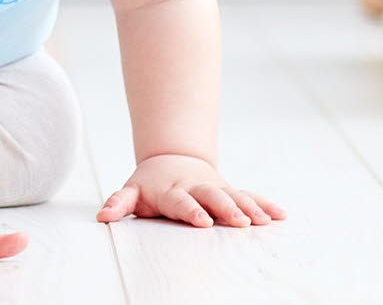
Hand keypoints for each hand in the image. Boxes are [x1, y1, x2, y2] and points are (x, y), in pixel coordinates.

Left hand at [96, 153, 284, 227]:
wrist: (172, 160)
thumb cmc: (151, 184)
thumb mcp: (132, 192)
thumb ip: (119, 204)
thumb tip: (103, 216)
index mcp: (172, 190)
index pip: (182, 201)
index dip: (191, 210)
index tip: (202, 221)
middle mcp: (197, 188)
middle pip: (213, 197)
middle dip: (227, 209)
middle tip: (240, 222)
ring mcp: (216, 188)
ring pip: (235, 196)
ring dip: (250, 208)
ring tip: (264, 221)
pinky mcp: (230, 191)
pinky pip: (249, 197)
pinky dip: (264, 205)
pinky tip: (280, 216)